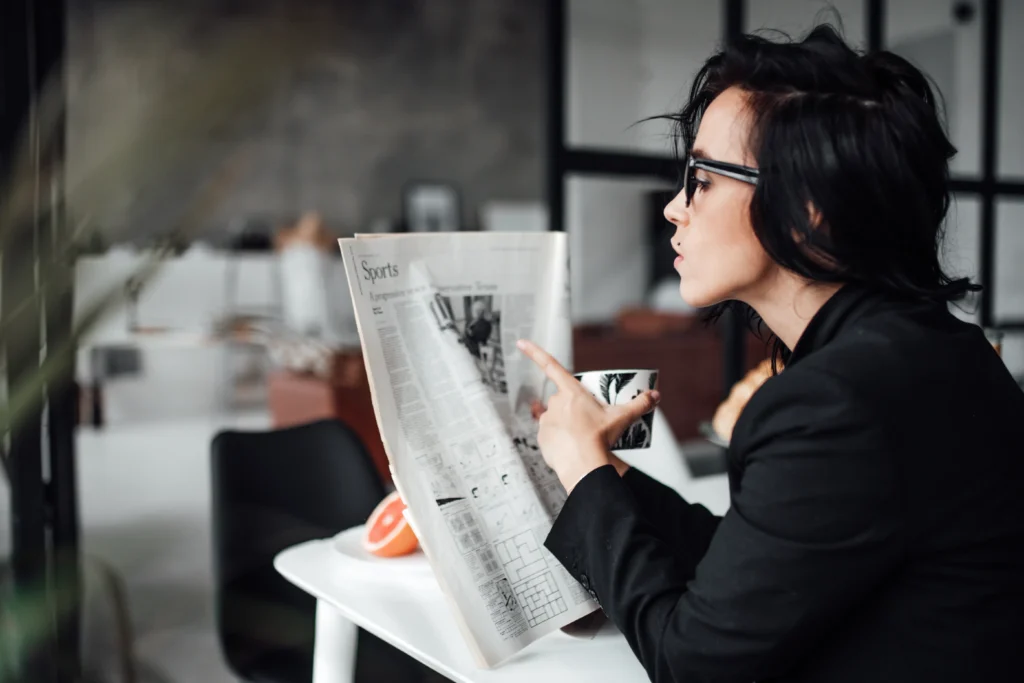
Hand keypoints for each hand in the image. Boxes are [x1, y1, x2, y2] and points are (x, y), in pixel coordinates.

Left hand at [517, 339, 659, 491]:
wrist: (584, 465)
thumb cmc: (599, 439)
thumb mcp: (622, 418)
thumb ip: (640, 404)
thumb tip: (655, 396)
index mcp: (572, 392)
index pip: (550, 365)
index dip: (534, 352)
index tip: (521, 343)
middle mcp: (555, 403)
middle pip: (563, 398)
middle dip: (575, 407)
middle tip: (591, 420)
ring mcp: (546, 420)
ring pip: (556, 416)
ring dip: (566, 422)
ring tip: (583, 436)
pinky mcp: (542, 437)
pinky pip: (550, 433)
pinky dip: (559, 437)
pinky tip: (571, 445)